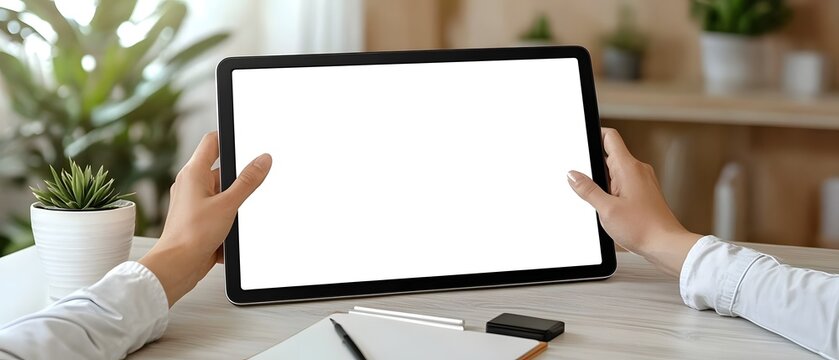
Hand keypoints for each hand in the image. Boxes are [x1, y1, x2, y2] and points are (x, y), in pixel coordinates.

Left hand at [139, 132, 271, 305]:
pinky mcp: (197, 219)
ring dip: (234, 203)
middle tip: (248, 190)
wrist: (177, 266)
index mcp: (193, 173)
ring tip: (236, 216)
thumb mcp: (228, 204)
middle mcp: (190, 184)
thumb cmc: (192, 235)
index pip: (212, 141)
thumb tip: (263, 160)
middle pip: (221, 170)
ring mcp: (193, 202)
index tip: (247, 141)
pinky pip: (218, 211)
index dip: (230, 138)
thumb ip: (248, 181)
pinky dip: (228, 218)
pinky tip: (231, 230)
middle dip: (238, 181)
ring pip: (222, 193)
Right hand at [566, 128, 700, 276]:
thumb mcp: (606, 209)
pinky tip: (610, 208)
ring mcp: (643, 180)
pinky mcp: (644, 192)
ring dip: (603, 182)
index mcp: (628, 167)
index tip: (580, 141)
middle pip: (610, 155)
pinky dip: (613, 191)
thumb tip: (572, 175)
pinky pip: (623, 183)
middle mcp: (638, 170)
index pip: (609, 136)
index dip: (593, 134)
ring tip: (601, 202)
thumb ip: (587, 190)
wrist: (666, 245)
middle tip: (584, 185)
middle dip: (594, 166)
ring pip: (616, 171)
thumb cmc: (642, 228)